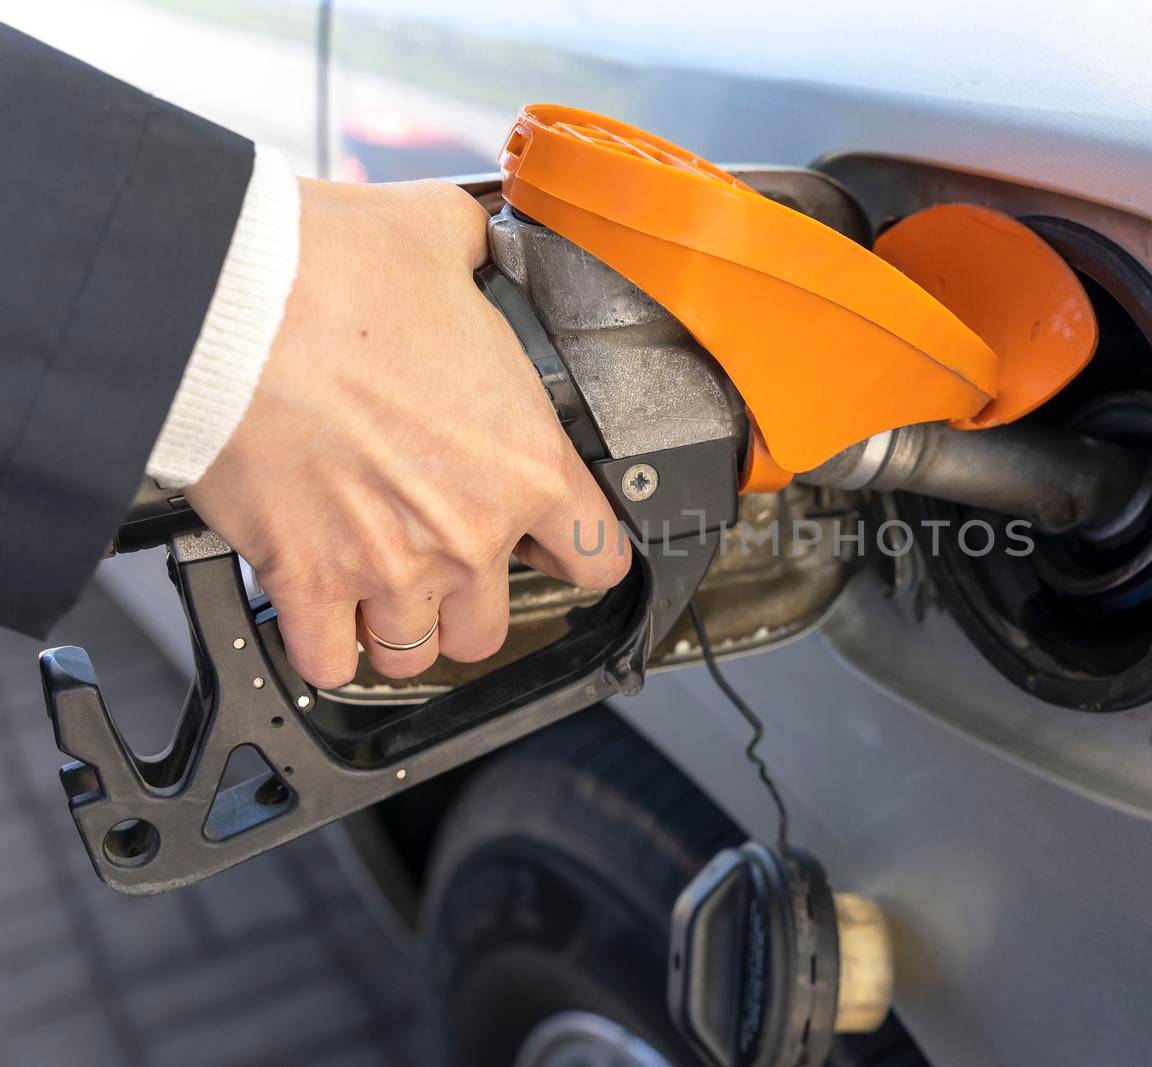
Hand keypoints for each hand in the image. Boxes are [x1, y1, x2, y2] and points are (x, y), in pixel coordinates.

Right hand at [185, 179, 629, 686]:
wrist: (231, 303)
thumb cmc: (335, 273)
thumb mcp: (441, 237)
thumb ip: (479, 254)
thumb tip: (475, 240)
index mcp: (527, 463)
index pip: (596, 558)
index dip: (579, 555)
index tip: (556, 550)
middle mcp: (471, 530)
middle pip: (495, 624)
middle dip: (472, 600)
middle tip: (444, 561)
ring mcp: (392, 567)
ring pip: (416, 652)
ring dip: (401, 627)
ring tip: (381, 589)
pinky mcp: (308, 580)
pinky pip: (327, 658)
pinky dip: (323, 644)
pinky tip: (321, 611)